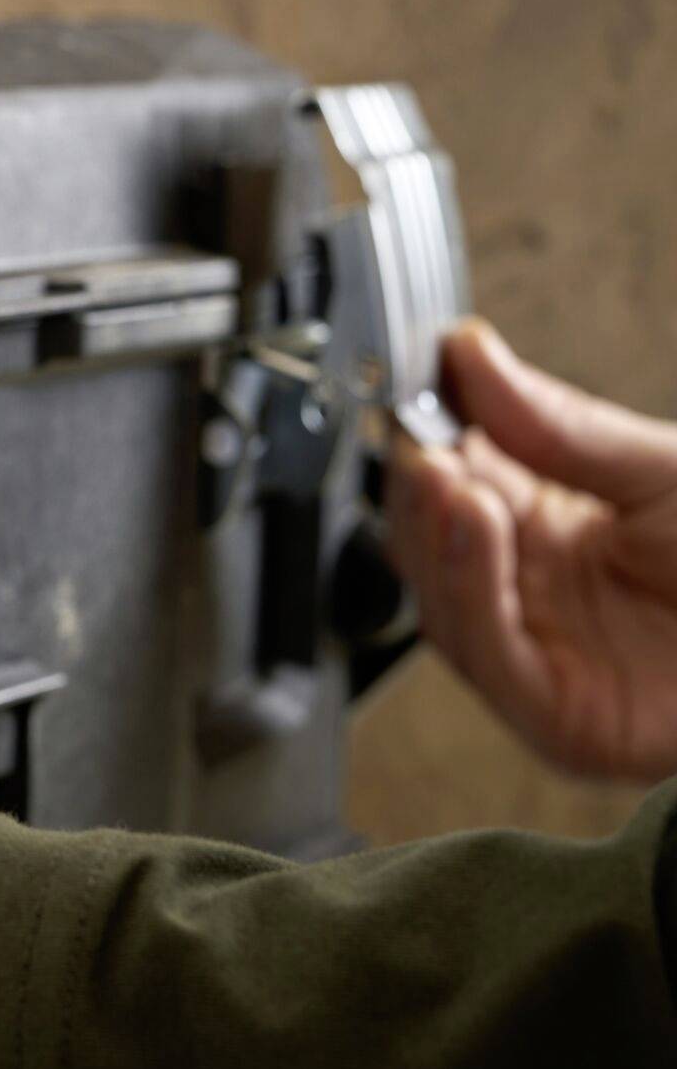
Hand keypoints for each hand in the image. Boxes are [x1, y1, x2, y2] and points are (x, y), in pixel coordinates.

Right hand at [386, 319, 676, 781]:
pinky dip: (467, 586)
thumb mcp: (662, 472)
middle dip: (416, 481)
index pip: (453, 474)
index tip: (415, 376)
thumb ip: (559, 424)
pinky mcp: (552, 712)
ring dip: (433, 528)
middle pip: (428, 537)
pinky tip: (472, 522)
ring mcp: (536, 650)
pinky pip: (485, 652)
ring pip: (439, 594)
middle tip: (417, 428)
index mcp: (545, 525)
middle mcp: (526, 589)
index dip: (427, 429)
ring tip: (441, 469)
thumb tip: (470, 355)